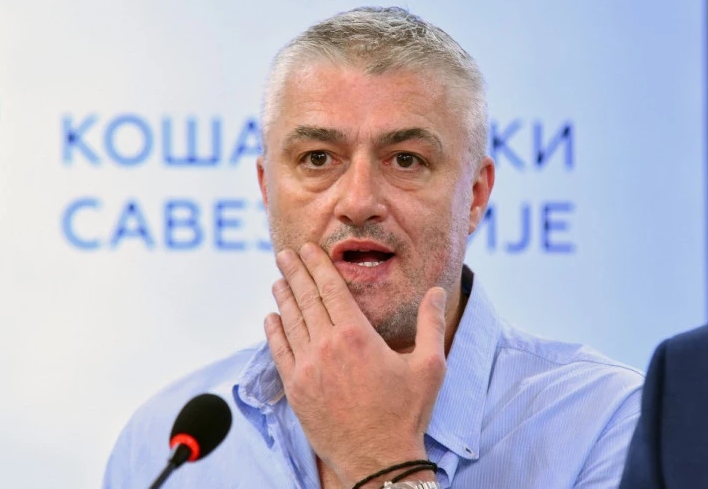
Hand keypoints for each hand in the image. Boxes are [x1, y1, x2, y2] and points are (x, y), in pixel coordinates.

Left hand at [264, 243, 446, 486]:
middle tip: (284, 254)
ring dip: (283, 297)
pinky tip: (270, 318)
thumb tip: (437, 291)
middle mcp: (327, 346)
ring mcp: (307, 368)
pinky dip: (273, 332)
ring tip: (278, 279)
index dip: (317, 265)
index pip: (330, 288)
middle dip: (295, 272)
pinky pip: (279, 352)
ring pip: (290, 322)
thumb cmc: (406, 414)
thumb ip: (431, 324)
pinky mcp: (296, 390)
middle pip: (306, 299)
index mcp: (357, 335)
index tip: (307, 248)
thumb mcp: (430, 366)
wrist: (378, 459)